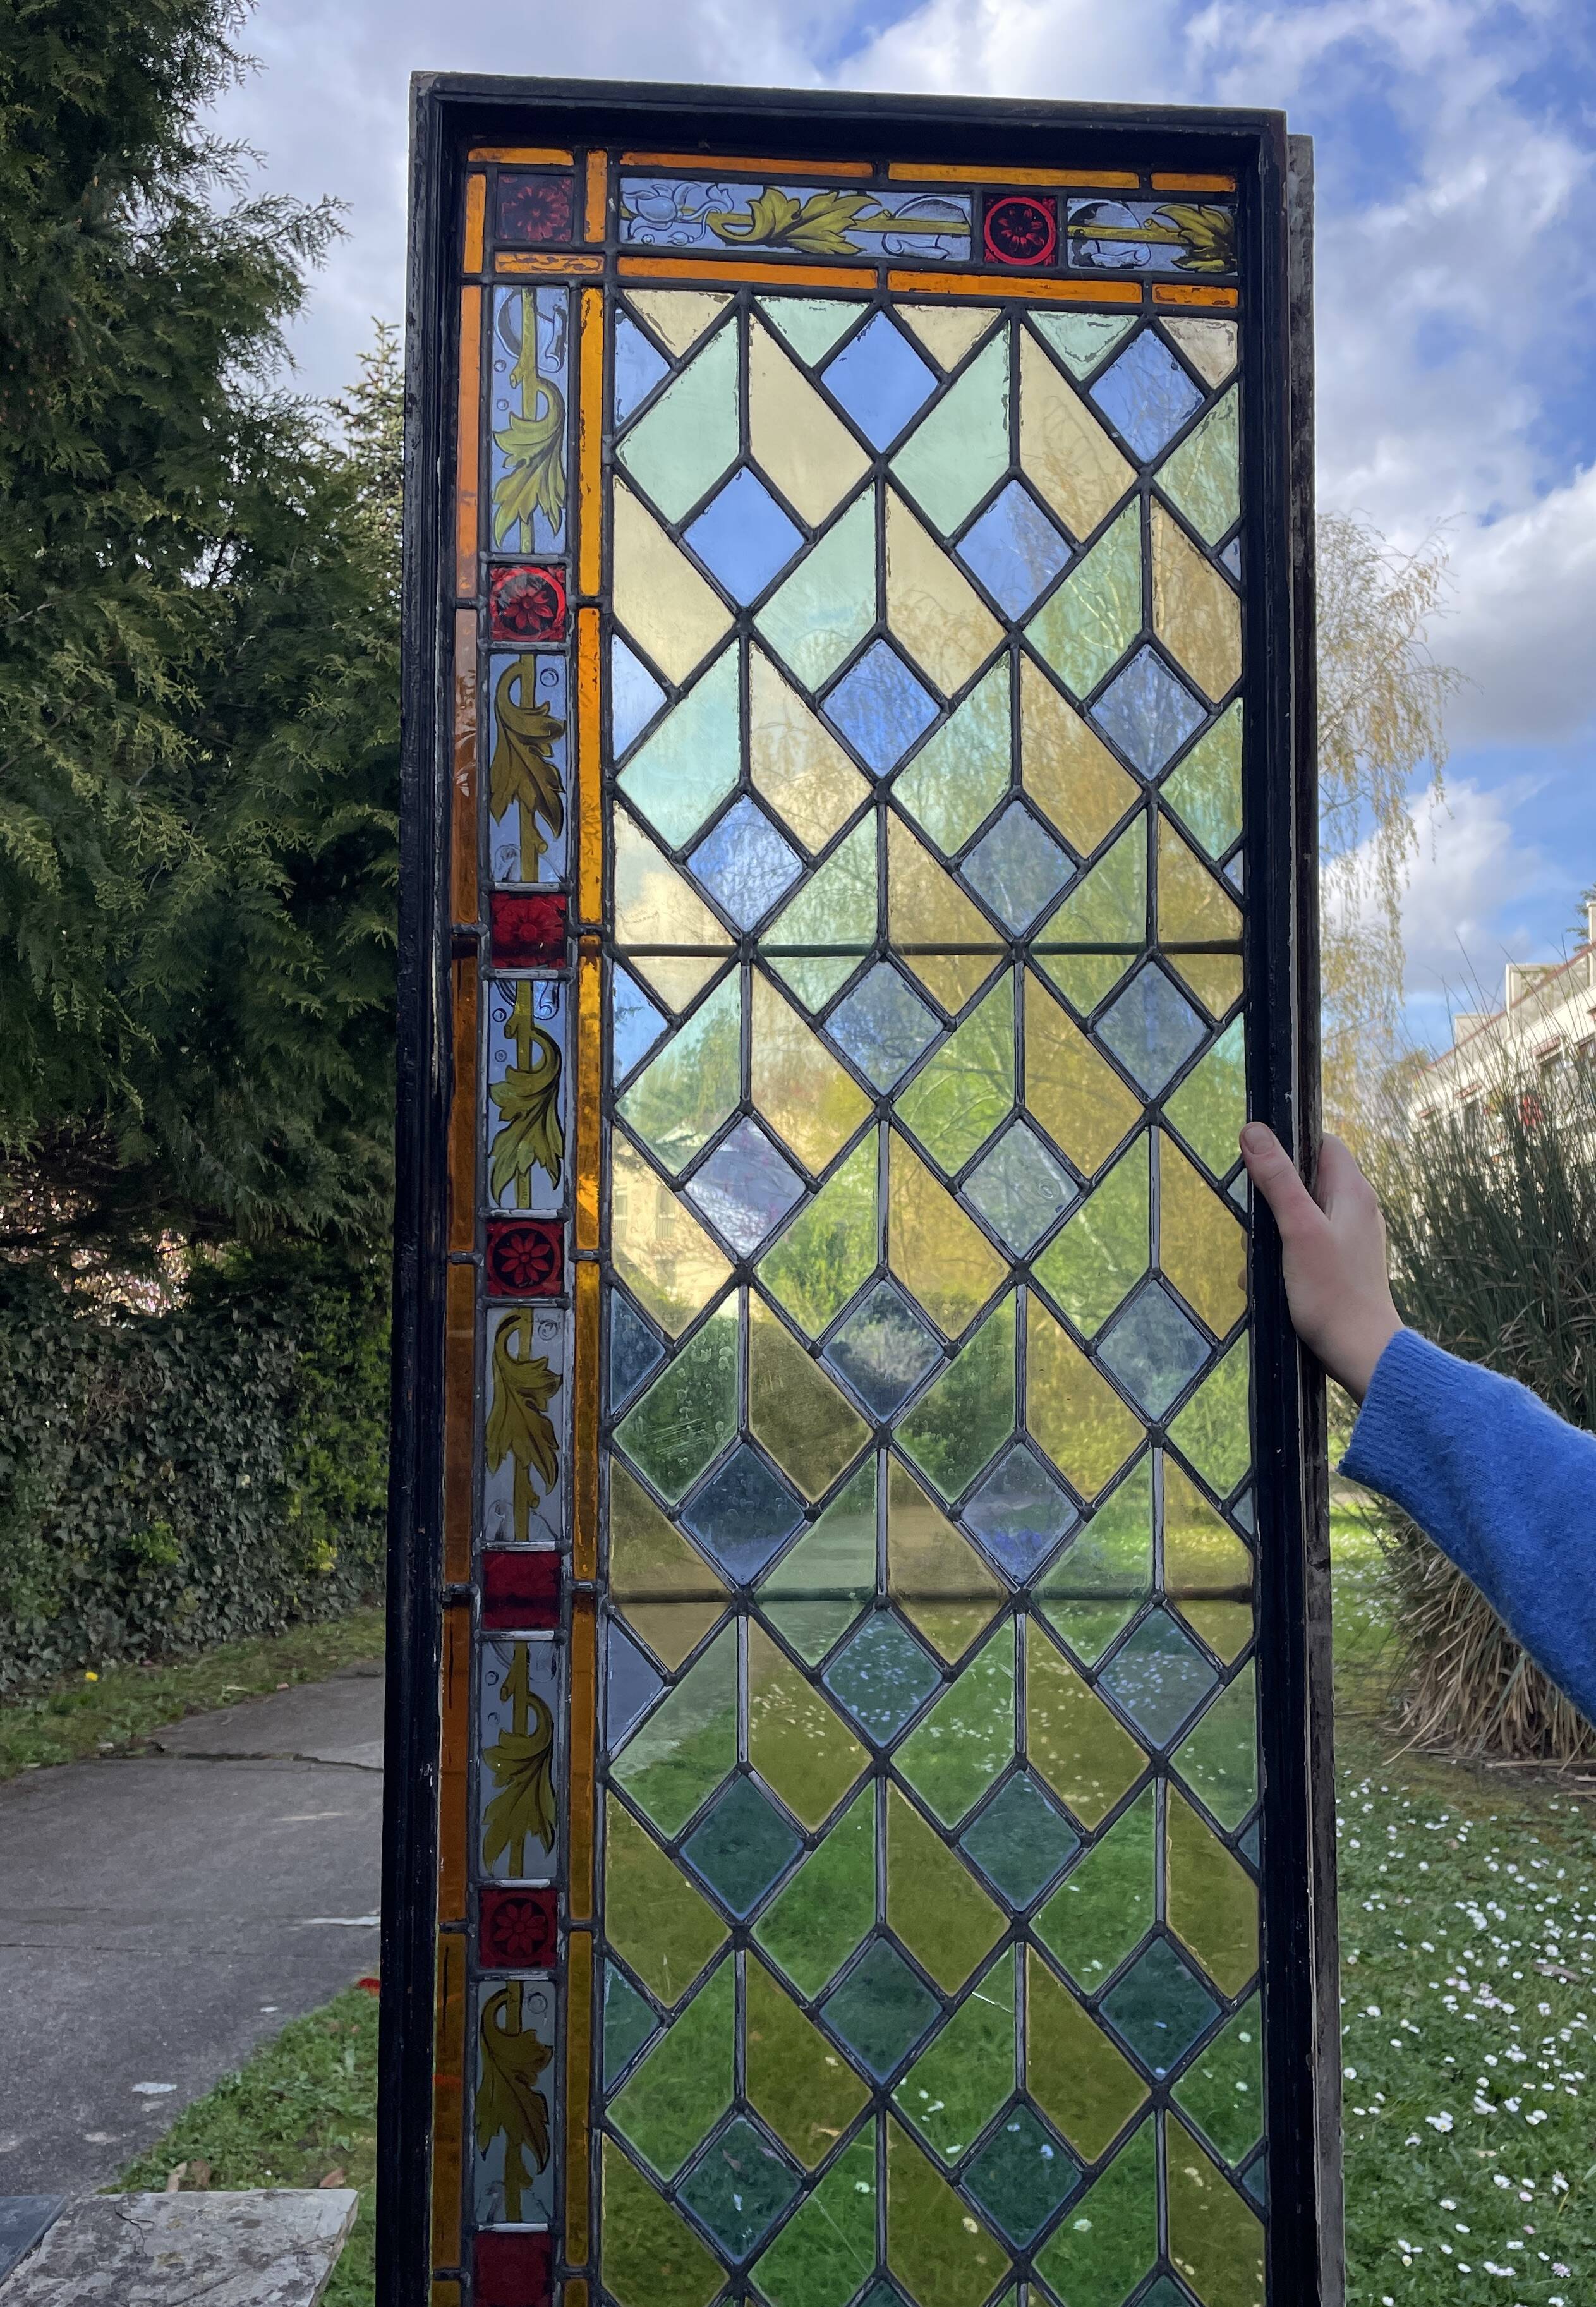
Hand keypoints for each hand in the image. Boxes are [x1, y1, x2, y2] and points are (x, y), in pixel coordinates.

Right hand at [1239, 1123, 1400, 1400]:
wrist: (1360, 1352)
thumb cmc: (1332, 1292)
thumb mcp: (1297, 1229)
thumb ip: (1276, 1179)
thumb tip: (1254, 1130)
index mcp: (1353, 1192)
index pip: (1322, 1144)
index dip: (1290, 1147)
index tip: (1260, 1168)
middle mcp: (1356, 1210)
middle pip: (1303, 1182)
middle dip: (1271, 1204)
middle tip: (1260, 1232)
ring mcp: (1349, 1240)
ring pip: (1297, 1218)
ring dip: (1271, 1238)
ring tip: (1265, 1266)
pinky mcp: (1340, 1266)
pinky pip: (1302, 1248)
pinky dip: (1282, 1261)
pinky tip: (1271, 1285)